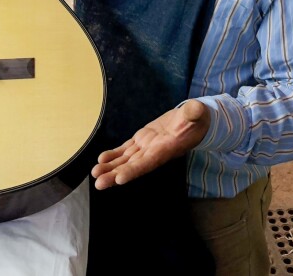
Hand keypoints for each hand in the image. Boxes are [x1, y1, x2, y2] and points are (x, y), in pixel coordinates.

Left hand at [91, 99, 209, 189]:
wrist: (194, 121)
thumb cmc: (197, 119)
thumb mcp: (197, 114)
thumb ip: (194, 112)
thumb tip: (196, 109)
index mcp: (166, 149)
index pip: (148, 162)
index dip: (134, 171)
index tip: (119, 179)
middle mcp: (154, 152)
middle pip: (132, 166)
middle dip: (115, 175)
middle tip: (99, 183)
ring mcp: (147, 147)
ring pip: (126, 160)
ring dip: (110, 167)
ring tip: (95, 173)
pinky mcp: (142, 140)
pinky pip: (126, 149)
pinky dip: (114, 154)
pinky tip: (101, 159)